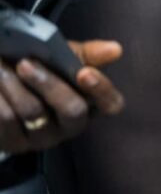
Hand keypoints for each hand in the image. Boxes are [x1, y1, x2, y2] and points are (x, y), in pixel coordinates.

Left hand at [0, 40, 124, 155]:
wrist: (7, 83)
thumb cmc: (43, 71)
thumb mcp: (65, 58)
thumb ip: (88, 53)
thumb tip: (115, 49)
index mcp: (91, 104)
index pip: (110, 104)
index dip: (102, 90)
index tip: (85, 72)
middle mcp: (72, 125)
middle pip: (72, 109)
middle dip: (49, 84)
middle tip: (26, 63)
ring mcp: (44, 138)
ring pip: (35, 113)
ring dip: (15, 86)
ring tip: (0, 67)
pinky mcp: (16, 144)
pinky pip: (8, 122)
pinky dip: (0, 99)